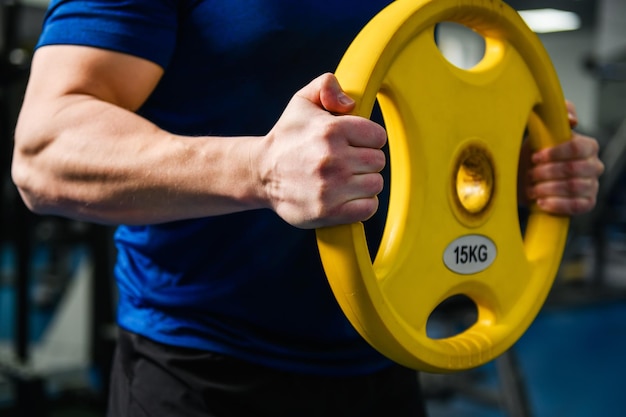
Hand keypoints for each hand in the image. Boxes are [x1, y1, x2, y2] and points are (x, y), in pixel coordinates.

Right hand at [258, 73, 386, 228]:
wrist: (261, 173)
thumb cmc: (288, 137)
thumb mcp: (302, 101)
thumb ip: (327, 85)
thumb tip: (350, 103)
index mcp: (330, 130)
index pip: (378, 137)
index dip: (368, 139)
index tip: (354, 143)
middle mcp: (332, 159)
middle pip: (378, 161)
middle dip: (365, 161)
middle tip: (347, 162)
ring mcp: (330, 188)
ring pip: (375, 185)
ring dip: (364, 183)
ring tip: (346, 180)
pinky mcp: (328, 212)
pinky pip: (367, 208)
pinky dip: (362, 205)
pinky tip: (347, 197)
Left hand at [525, 101, 604, 214]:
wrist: (527, 180)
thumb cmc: (535, 154)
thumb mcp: (540, 132)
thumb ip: (557, 115)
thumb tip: (572, 120)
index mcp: (588, 146)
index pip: (578, 148)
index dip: (554, 153)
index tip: (534, 157)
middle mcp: (595, 166)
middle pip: (573, 169)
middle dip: (546, 173)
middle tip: (529, 174)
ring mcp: (592, 186)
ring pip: (573, 188)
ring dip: (547, 188)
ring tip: (531, 189)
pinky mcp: (587, 203)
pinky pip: (576, 206)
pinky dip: (556, 204)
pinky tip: (541, 202)